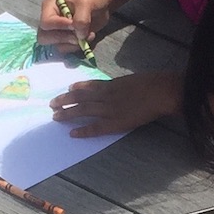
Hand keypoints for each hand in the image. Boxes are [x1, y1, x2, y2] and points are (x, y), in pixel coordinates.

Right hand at [40, 0, 107, 50]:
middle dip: (63, 39)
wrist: (103, 4)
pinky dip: (78, 47)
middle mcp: (50, 21)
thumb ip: (81, 19)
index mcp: (49, 7)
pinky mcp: (66, 40)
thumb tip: (79, 36)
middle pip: (44, 38)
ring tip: (87, 34)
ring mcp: (57, 32)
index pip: (46, 23)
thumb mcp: (86, 3)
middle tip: (77, 34)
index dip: (59, 26)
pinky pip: (67, 50)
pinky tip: (88, 37)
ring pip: (57, 47)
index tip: (73, 24)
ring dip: (73, 44)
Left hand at [50, 70, 179, 137]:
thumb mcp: (133, 80)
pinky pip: (95, 128)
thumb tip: (118, 88)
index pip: (89, 85)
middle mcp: (106, 95)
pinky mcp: (115, 122)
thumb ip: (122, 85)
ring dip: (67, 113)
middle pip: (80, 97)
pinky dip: (83, 131)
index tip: (67, 88)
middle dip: (65, 100)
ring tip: (55, 116)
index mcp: (112, 84)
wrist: (160, 91)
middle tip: (52, 104)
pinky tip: (72, 133)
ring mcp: (109, 109)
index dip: (77, 87)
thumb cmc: (152, 84)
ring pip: (83, 110)